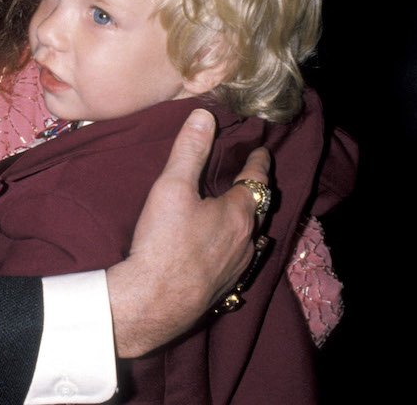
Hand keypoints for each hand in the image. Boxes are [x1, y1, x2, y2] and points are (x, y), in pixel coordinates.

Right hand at [106, 108, 268, 357]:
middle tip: (249, 178)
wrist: (155, 301)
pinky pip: (239, 261)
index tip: (261, 150)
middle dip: (255, 192)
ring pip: (251, 239)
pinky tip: (224, 252)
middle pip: (258, 210)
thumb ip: (189, 150)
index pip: (256, 180)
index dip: (258, 162)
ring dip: (246, 222)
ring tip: (237, 213)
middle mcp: (246, 241)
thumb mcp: (172, 187)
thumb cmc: (164, 241)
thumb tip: (205, 116)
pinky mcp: (225, 289)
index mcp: (238, 213)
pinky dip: (235, 247)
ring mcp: (238, 268)